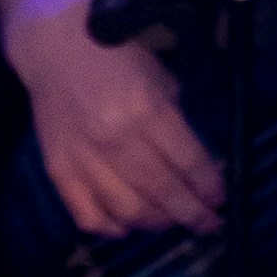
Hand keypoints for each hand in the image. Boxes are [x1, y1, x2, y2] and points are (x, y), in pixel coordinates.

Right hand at [11, 0, 220, 236]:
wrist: (56, 47)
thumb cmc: (117, 59)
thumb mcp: (160, 80)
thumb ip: (177, 125)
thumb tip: (199, 169)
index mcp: (147, 110)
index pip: (189, 163)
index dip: (209, 188)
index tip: (220, 200)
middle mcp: (116, 138)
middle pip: (163, 192)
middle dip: (193, 215)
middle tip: (208, 224)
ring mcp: (84, 157)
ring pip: (128, 211)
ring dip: (158, 224)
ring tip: (171, 221)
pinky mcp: (58, 169)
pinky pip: (86, 214)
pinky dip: (111, 229)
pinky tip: (127, 226)